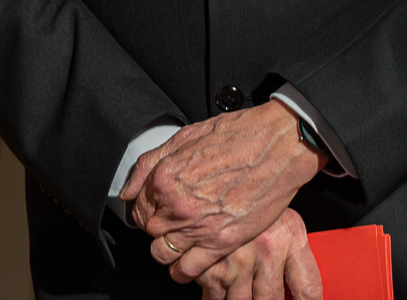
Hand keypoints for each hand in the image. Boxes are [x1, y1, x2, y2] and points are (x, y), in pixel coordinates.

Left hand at [124, 101, 322, 281]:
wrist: (278, 146)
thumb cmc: (237, 136)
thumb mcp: (184, 137)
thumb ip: (150, 164)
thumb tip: (128, 189)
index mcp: (165, 177)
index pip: (137, 207)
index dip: (144, 209)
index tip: (154, 209)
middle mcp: (178, 205)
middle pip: (149, 231)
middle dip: (156, 228)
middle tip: (169, 222)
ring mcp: (199, 226)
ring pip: (163, 253)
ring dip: (166, 250)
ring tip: (176, 243)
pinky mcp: (223, 242)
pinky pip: (189, 269)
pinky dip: (182, 271)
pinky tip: (185, 265)